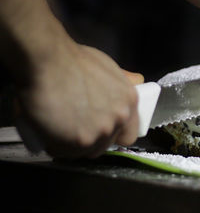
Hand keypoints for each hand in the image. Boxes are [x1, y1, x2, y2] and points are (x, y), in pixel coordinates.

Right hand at [16, 40, 143, 158]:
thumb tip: (138, 80)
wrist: (48, 60)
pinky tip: (47, 131)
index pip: (129, 134)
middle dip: (90, 139)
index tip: (99, 131)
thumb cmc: (72, 59)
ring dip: (72, 144)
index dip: (112, 135)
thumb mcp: (108, 66)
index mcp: (129, 101)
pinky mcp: (81, 141)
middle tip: (73, 127)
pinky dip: (55, 146)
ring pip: (86, 151)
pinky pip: (66, 152)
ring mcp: (102, 131)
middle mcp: (120, 118)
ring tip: (58, 128)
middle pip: (106, 145)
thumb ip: (123, 81)